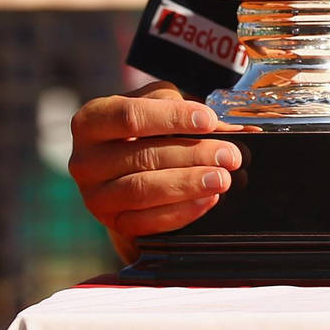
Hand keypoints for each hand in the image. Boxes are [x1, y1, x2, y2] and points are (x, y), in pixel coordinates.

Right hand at [68, 81, 245, 252]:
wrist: (128, 164)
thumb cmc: (149, 126)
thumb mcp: (166, 106)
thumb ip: (196, 114)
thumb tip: (244, 131)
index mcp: (93, 121)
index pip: (129, 116)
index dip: (171, 118)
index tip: (209, 120)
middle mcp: (84, 159)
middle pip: (141, 156)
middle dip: (192, 154)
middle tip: (229, 155)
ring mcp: (94, 195)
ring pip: (141, 190)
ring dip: (187, 184)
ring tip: (222, 179)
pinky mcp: (111, 222)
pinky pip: (144, 222)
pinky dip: (180, 212)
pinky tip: (207, 200)